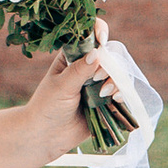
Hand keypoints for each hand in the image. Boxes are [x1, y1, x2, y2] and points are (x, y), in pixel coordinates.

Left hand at [25, 38, 112, 158]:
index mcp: (71, 57)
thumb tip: (97, 53)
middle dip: (108, 65)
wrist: (46, 136)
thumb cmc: (47, 106)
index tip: (102, 40)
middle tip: (96, 79)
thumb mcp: (61, 86)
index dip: (98, 32)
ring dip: (115, 81)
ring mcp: (97, 84)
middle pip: (108, 55)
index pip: (88, 36)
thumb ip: (79, 71)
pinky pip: (120, 92)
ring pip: (117, 74)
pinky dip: (121, 93)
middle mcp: (86, 68)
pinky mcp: (104, 101)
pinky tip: (114, 99)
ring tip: (103, 93)